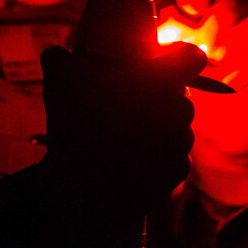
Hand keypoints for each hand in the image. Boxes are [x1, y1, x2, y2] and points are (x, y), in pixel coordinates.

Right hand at [39, 43, 203, 209]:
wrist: (83, 192)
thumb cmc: (74, 128)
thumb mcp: (58, 81)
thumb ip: (59, 58)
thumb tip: (56, 54)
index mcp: (160, 80)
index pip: (192, 56)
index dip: (179, 58)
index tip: (161, 66)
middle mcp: (179, 109)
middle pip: (179, 96)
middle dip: (157, 101)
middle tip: (125, 110)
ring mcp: (182, 142)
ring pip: (176, 127)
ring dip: (156, 130)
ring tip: (122, 140)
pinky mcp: (179, 170)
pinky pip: (173, 155)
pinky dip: (155, 158)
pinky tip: (128, 162)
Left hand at [156, 0, 247, 208]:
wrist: (210, 144)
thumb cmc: (182, 100)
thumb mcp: (160, 72)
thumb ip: (157, 46)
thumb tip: (156, 30)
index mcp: (202, 14)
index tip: (188, 9)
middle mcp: (235, 21)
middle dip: (224, 15)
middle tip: (206, 46)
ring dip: (242, 40)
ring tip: (219, 69)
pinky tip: (234, 87)